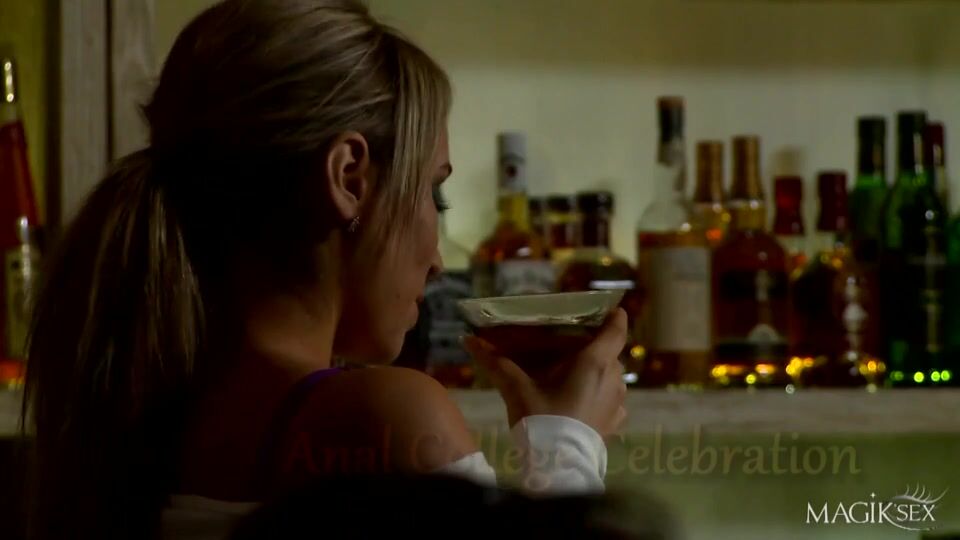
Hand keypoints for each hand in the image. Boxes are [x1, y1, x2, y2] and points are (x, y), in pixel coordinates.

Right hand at [463, 308, 627, 438]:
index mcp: (595, 362)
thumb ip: (495, 362)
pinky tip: (579, 402)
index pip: (616, 330)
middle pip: (608, 353)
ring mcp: (618, 403)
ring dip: (594, 372)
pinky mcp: (615, 423)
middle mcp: (614, 379)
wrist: (557, 467)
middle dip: (590, 348)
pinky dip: (597, 395)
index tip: (611, 308)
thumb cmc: (541, 420)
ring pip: (609, 376)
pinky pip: (610, 399)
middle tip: (568, 349)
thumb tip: (468, 339)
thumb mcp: (516, 389)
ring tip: (570, 376)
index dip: (615, 316)